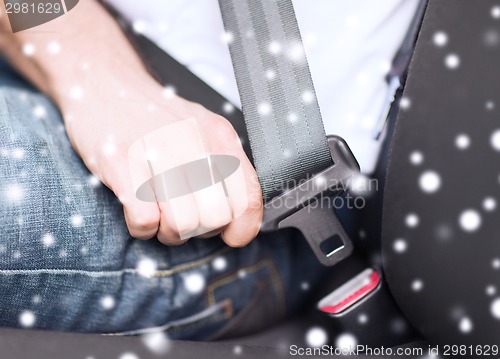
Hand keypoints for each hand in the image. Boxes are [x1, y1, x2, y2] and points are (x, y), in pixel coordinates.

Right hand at [59, 74, 262, 246]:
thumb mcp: (203, 134)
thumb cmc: (156, 120)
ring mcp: (157, 151)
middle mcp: (194, 142)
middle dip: (199, 231)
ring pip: (182, 224)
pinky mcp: (121, 163)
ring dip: (169, 232)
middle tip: (184, 217)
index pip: (249, 198)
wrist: (106, 85)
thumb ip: (225, 170)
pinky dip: (141, 227)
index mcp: (220, 137)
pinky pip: (144, 221)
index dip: (242, 229)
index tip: (229, 234)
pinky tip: (138, 209)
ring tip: (160, 214)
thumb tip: (239, 219)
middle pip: (215, 218)